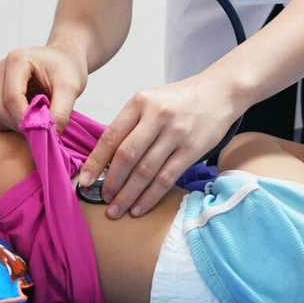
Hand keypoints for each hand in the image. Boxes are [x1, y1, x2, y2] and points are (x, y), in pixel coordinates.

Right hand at [0, 44, 88, 133]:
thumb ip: (62, 111)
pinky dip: (11, 125)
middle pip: (0, 109)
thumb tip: (51, 135)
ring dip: (15, 126)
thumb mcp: (71, 87)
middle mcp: (1, 69)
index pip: (12, 98)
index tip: (43, 132)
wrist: (65, 58)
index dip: (26, 120)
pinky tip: (30, 118)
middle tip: (43, 128)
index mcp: (17, 60)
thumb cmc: (67, 66)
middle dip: (21, 124)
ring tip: (38, 120)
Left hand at [79, 72, 239, 219]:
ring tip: (116, 210)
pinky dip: (150, 197)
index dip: (95, 162)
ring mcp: (176, 133)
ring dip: (128, 195)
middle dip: (111, 182)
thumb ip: (130, 124)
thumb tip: (103, 159)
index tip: (84, 182)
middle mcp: (157, 115)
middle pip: (126, 156)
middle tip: (103, 200)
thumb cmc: (179, 100)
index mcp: (140, 102)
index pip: (111, 136)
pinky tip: (140, 208)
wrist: (219, 92)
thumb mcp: (150, 100)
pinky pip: (166, 178)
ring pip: (145, 171)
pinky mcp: (192, 149)